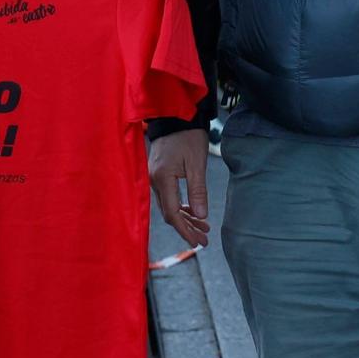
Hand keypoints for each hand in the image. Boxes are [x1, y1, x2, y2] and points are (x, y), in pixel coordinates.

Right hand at [147, 129, 211, 246]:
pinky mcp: (157, 173)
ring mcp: (154, 177)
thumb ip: (198, 191)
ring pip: (169, 206)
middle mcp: (154, 181)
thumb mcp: (197, 164)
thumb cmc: (188, 137)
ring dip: (185, 218)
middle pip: (169, 213)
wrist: (176, 116)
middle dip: (187, 228)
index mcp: (163, 179)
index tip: (198, 242)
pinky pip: (167, 196)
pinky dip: (180, 206)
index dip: (185, 230)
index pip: (172, 214)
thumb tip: (201, 216)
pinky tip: (192, 211)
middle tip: (204, 239)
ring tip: (203, 228)